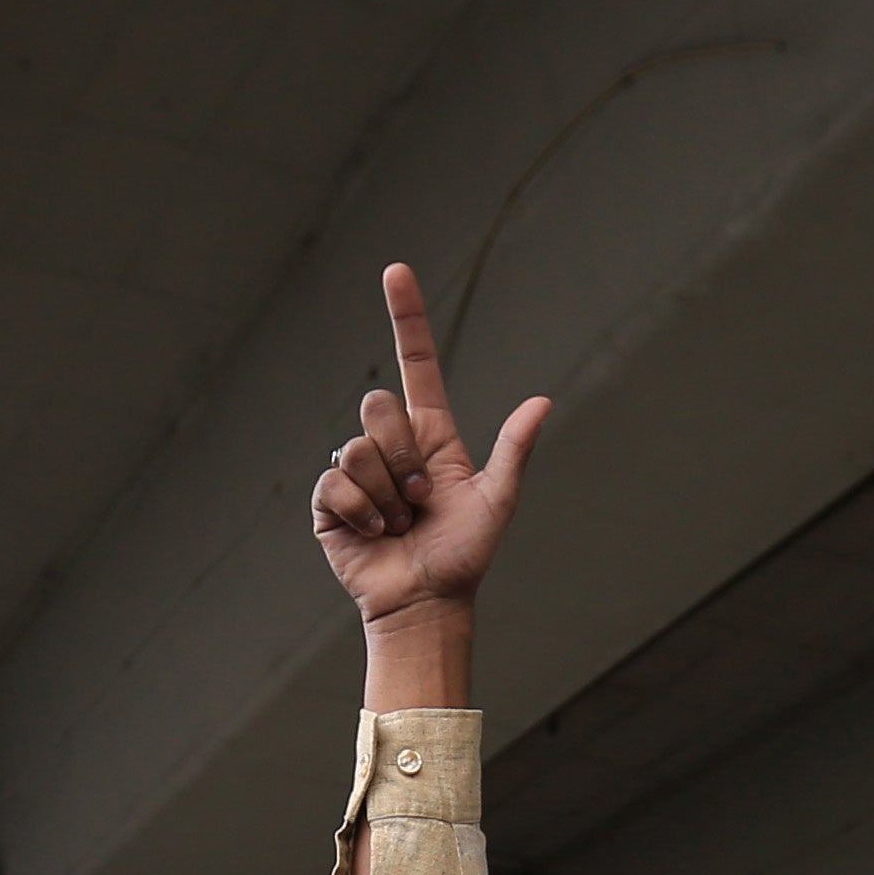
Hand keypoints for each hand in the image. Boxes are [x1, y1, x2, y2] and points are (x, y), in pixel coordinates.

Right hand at [316, 263, 550, 707]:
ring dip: (386, 492)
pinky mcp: (330, 501)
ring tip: (400, 523)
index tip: (396, 271)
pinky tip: (374, 532)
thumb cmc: (464, 557)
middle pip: (379, 406)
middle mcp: (392, 446)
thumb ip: (514, 451)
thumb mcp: (497, 502)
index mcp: (432, 436)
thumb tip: (543, 402)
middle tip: (421, 500)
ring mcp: (358, 472)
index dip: (407, 317)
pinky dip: (362, 510)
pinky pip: (337, 482)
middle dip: (403, 455)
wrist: (425, 603)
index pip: (417, 363)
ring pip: (356, 447)